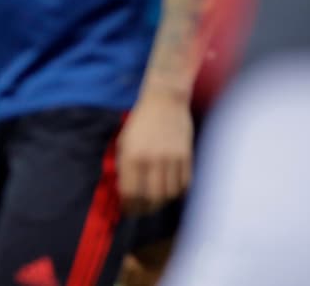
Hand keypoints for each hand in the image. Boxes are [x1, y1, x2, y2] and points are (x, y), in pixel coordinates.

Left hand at [117, 88, 192, 213]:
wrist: (164, 100)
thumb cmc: (140, 121)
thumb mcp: (124, 141)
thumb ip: (123, 165)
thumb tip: (123, 190)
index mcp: (132, 155)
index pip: (130, 191)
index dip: (129, 205)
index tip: (127, 210)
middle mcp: (151, 159)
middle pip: (151, 197)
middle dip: (144, 208)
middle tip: (140, 210)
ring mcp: (171, 158)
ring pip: (169, 194)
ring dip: (161, 203)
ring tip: (154, 203)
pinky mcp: (186, 156)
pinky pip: (184, 184)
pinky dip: (177, 193)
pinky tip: (170, 192)